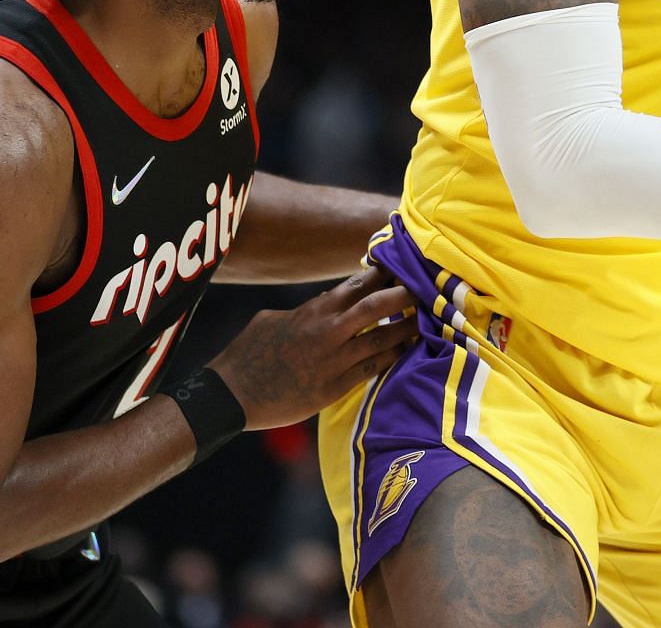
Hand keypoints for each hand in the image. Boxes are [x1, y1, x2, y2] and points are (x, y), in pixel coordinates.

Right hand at [210, 265, 416, 429]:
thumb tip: (324, 300)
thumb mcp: (272, 319)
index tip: (402, 268)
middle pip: (376, 305)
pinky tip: (408, 352)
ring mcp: (332, 360)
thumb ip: (304, 309)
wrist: (232, 393)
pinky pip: (371, 369)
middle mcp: (327, 331)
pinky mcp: (333, 388)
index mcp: (312, 310)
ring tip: (427, 320)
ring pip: (381, 338)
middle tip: (425, 289)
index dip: (382, 274)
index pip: (356, 284)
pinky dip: (392, 358)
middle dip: (403, 295)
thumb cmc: (248, 354)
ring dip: (406, 328)